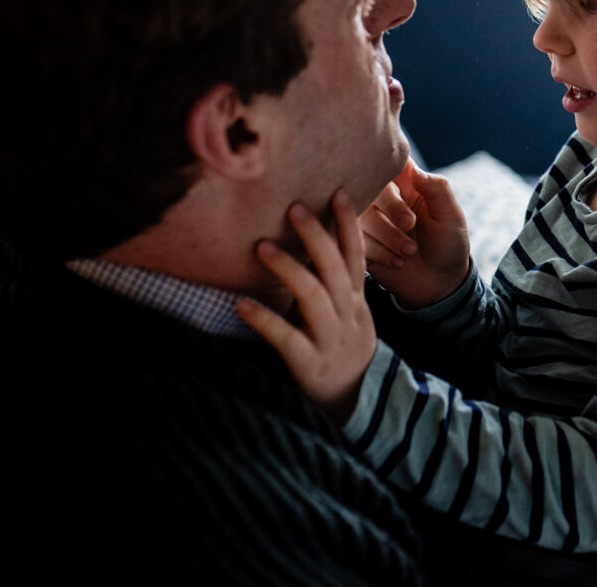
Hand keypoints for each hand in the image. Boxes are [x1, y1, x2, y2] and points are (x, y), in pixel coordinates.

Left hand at [236, 192, 375, 422]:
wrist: (354, 404)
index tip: (339, 193)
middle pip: (334, 268)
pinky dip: (265, 320)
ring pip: (313, 298)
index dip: (349, 225)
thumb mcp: (348, 316)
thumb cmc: (340, 350)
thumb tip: (311, 246)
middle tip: (293, 208)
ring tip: (262, 247)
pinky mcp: (310, 364)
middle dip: (316, 236)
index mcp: (355, 301)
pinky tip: (241, 305)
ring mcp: (330, 340)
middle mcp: (347, 315)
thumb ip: (333, 286)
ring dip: (288, 269)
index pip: (355, 256)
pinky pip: (287, 338)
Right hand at [361, 160, 472, 309]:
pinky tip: (398, 262)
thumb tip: (415, 170)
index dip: (391, 168)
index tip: (404, 184)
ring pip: (363, 216)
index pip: (390, 162)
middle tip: (411, 225)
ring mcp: (368, 221)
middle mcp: (383, 198)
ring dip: (388, 235)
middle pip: (373, 188)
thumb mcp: (451, 216)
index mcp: (407, 183)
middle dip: (393, 208)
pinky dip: (379, 252)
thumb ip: (437, 190)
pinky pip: (355, 240)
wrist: (439, 283)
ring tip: (411, 251)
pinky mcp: (359, 244)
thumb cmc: (448, 244)